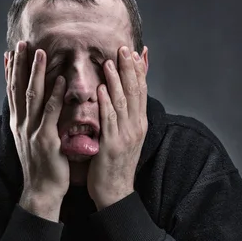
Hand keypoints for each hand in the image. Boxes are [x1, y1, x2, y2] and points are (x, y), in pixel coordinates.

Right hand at [6, 41, 68, 221]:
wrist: (40, 191)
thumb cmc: (40, 165)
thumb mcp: (29, 140)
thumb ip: (31, 120)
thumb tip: (31, 104)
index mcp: (18, 123)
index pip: (11, 91)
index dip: (10, 71)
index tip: (10, 52)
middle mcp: (21, 124)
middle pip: (18, 88)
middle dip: (20, 64)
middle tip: (22, 43)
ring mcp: (32, 131)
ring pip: (32, 96)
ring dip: (35, 72)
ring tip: (39, 52)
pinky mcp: (45, 139)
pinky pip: (51, 113)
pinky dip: (55, 95)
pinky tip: (59, 80)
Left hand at [87, 46, 147, 209]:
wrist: (115, 191)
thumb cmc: (115, 162)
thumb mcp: (125, 135)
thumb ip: (123, 114)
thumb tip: (122, 94)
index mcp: (139, 123)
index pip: (141, 91)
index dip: (138, 70)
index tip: (133, 51)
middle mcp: (136, 126)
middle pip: (135, 92)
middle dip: (129, 69)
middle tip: (124, 48)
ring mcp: (125, 135)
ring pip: (122, 102)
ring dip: (116, 81)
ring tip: (110, 62)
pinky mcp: (112, 145)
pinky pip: (109, 120)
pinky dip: (105, 103)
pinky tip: (100, 89)